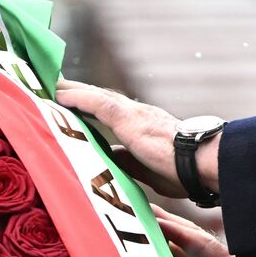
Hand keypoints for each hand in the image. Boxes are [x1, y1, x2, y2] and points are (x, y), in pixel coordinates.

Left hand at [55, 79, 213, 198]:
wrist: (205, 164)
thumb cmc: (188, 172)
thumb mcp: (150, 171)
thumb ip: (129, 162)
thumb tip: (111, 158)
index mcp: (145, 127)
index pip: (112, 114)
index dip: (92, 108)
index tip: (75, 104)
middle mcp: (139, 115)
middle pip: (102, 99)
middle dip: (79, 93)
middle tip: (55, 86)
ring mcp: (134, 115)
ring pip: (96, 97)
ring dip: (72, 90)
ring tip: (50, 84)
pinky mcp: (129, 120)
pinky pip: (96, 103)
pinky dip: (77, 98)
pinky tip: (59, 94)